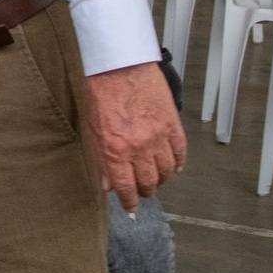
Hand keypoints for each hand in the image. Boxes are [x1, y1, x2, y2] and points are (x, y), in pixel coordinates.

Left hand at [85, 60, 187, 211]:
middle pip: (149, 182)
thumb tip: (107, 182)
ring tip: (155, 180)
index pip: (126, 187)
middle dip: (145, 191)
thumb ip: (100, 158)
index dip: (129, 201)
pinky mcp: (173, 125)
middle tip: (142, 191)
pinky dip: (178, 163)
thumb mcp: (92, 128)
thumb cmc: (101, 91)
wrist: (120, 65)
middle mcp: (139, 147)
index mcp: (115, 149)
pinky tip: (174, 167)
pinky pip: (180, 153)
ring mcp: (159, 136)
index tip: (130, 207)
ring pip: (167, 171)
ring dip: (161, 179)